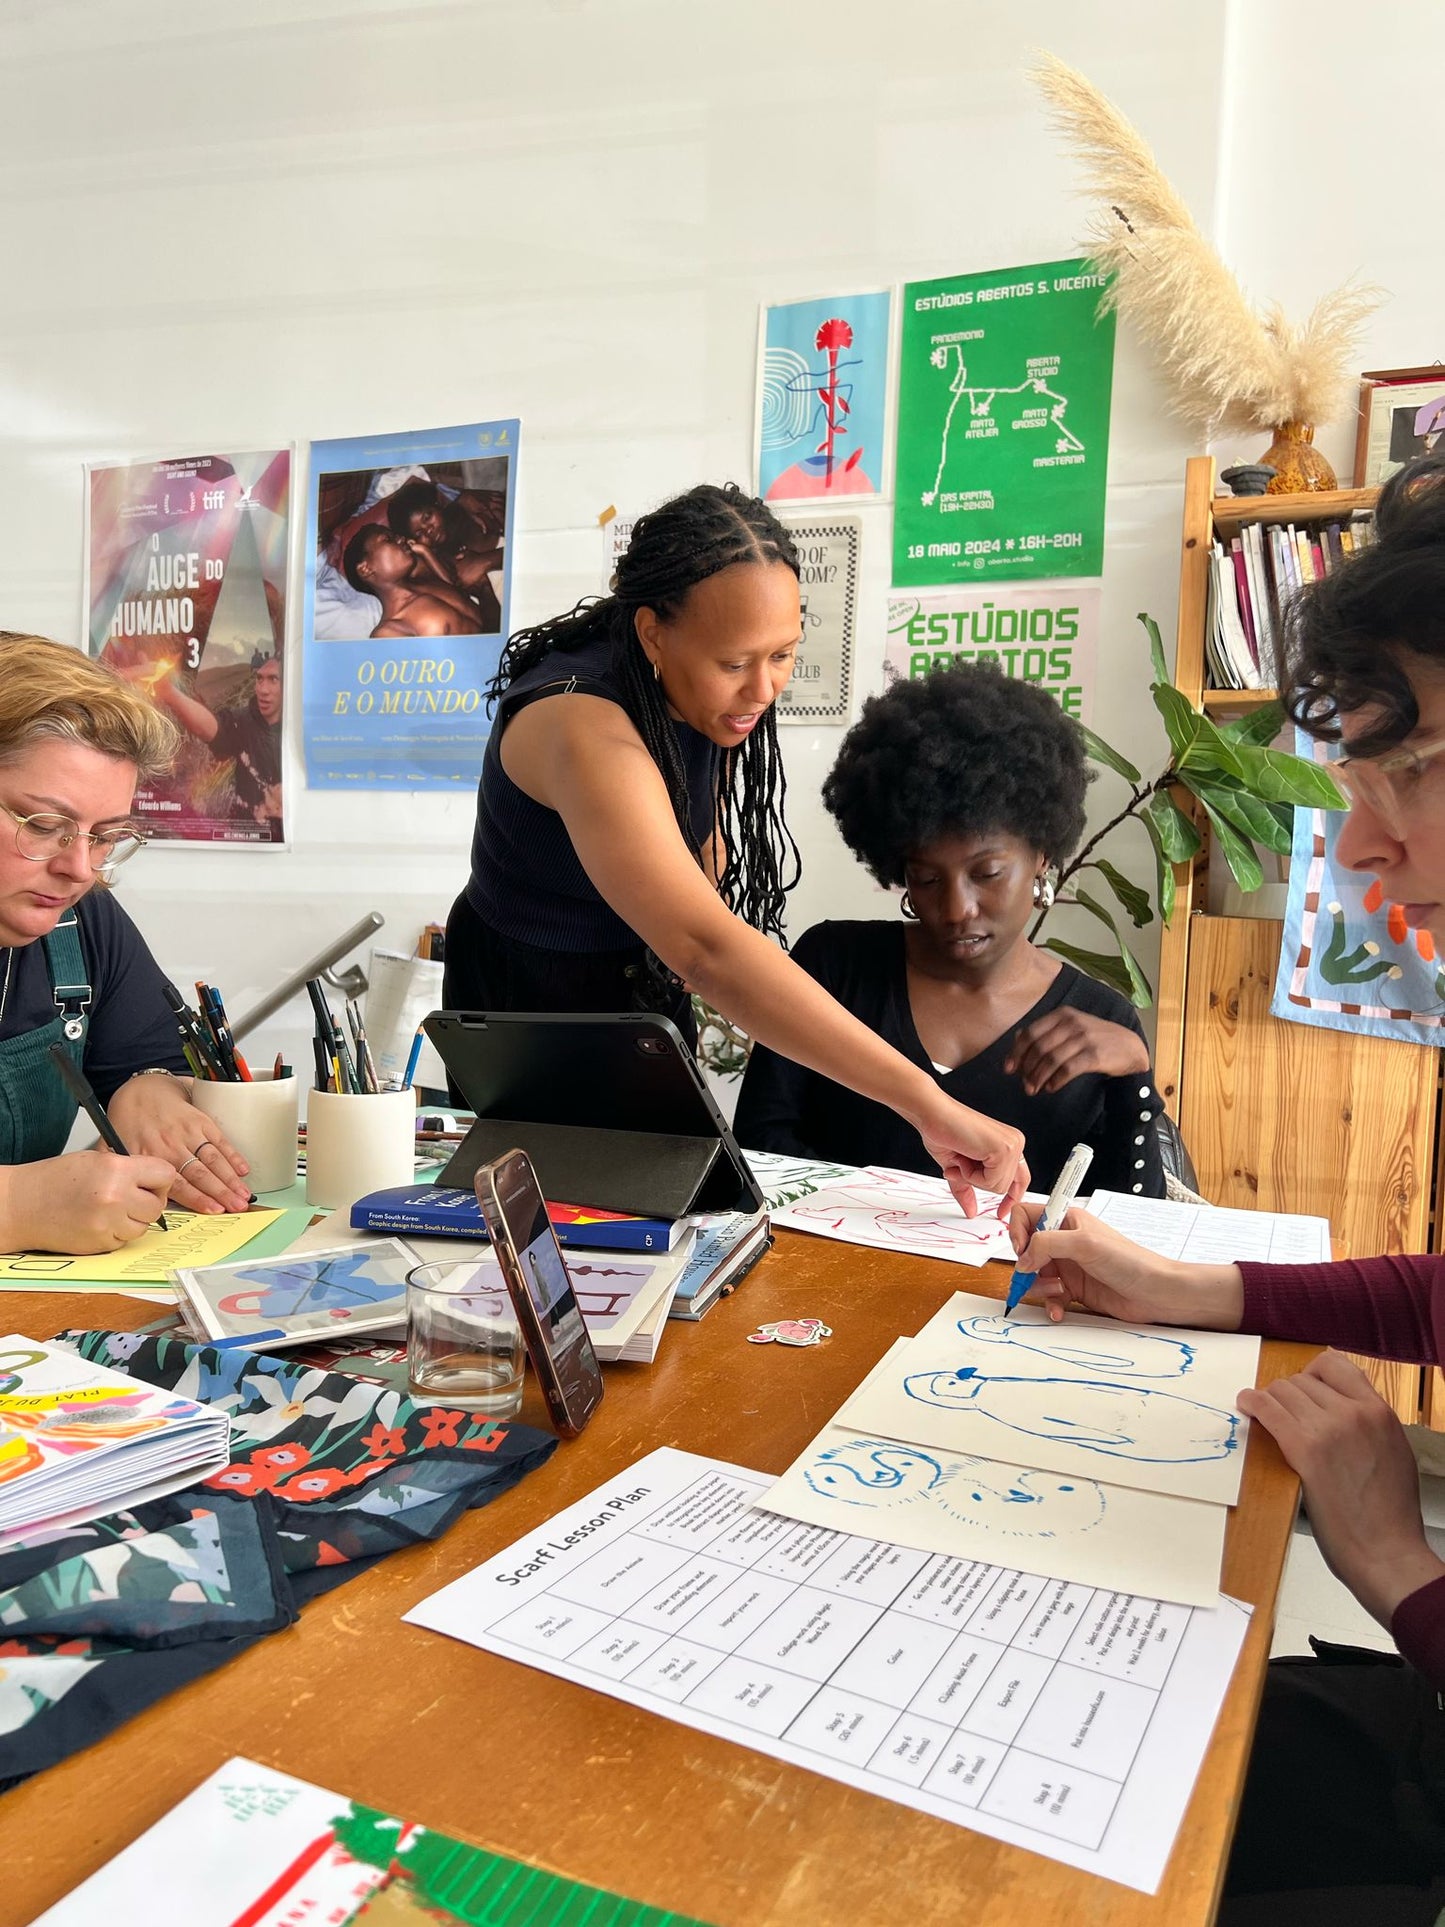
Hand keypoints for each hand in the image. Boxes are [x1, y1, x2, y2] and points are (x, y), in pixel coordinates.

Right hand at [0, 1149, 174, 1252]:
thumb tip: (158, 1177)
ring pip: (144, 1226)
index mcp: (116, 1170)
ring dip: (133, 1219)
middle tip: (131, 1196)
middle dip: (149, 1200)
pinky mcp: (101, 1244)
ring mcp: (108, 1224)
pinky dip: (117, 1233)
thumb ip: (130, 1167)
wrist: (22, 1205)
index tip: (152, 1180)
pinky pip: (125, 1240)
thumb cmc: (54, 1180)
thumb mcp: (96, 1160)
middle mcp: (115, 1198)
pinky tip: (99, 1221)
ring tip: (111, 1209)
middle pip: (157, 1205)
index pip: (165, 1174)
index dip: (160, 1178)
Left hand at [109, 1073, 251, 1212]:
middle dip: (221, 1192)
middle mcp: (171, 1144)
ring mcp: (189, 1132)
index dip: (198, 1198)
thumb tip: (118, 1199)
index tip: (214, 1210)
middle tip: (236, 1207)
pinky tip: (243, 1170)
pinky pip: (220, 1141)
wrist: (143, 1091)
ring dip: (231, 1178)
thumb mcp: (113, 1147)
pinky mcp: (202, 1122)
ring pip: (213, 1159)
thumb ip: (118, 1173)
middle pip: (201, 1173)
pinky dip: (233, 1156)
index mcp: (150, 1155)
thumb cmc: (130, 1122)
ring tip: (243, 1195)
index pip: (178, 1182)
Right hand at [913, 1092, 1028, 1218]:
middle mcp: (1015, 1143)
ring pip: (998, 1187)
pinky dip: (972, 1175)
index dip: (1011, 1197)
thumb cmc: (943, 1132)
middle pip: (1005, 1186)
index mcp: (1009, 1144)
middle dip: (977, 1181)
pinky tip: (964, 1156)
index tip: (1001, 1212)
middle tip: (960, 1163)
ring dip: (972, 1177)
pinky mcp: (1004, 1148)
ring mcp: (1012, 1144)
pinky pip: (991, 1181)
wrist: (932, 1114)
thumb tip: (971, 1211)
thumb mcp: (958, 1167)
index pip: (1020, 1178)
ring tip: (961, 1156)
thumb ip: (968, 1188)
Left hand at [1005, 1010, 1149, 1095]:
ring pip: (1051, 1060)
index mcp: (1062, 1015)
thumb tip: (1017, 1039)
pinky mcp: (1095, 1055)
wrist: (1130, 1047)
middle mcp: (1072, 1023)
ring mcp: (1084, 1038)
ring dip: (1038, 1078)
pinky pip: (1067, 1069)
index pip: (1030, 1033)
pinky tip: (1051, 1087)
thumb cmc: (1095, 1039)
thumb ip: (1045, 1032)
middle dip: (1027, 1069)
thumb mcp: (1070, 1029)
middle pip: (1038, 1047)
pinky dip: (1055, 1080)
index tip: (1009, 1069)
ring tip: (1034, 1089)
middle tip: (1024, 1084)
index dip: (1016, 1052)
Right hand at [1009, 1200, 1243, 1328]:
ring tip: (1057, 1293)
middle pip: (1026, 1249)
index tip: (1022, 1250)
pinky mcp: (1075, 1290)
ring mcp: (1070, 1267)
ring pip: (1035, 1275)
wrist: (1157, 1293)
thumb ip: (1046, 1244)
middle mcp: (1066, 1242)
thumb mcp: (1085, 1244)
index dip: (1018, 1231)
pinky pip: (1050, 1296)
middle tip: (1031, 1278)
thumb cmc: (1129, 1261)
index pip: (1026, 1216)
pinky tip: (1059, 1311)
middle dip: (1025, 1266)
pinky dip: (1050, 1304)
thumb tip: (1021, 1259)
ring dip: (1038, 1287)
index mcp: (1067, 1221)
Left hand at [1238, 1350, 1444, 1627]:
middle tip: (1281, 1413)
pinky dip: (1252, 1404)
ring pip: (1282, 1391)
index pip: (1336, 1365)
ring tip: (1262, 1412)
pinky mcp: (1305, 1448)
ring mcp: (1330, 1428)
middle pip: (1303, 1379)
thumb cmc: (1391, 1513)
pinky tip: (1246, 1406)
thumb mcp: (1393, 1452)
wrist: (1387, 1552)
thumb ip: (1369, 1425)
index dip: (1312, 1374)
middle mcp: (1355, 1412)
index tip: (1303, 1389)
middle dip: (1288, 1394)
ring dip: (1270, 1401)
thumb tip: (1342, 1410)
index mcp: (1380, 1412)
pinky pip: (1269, 1409)